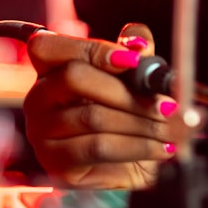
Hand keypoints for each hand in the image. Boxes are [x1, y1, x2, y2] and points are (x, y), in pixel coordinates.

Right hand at [22, 23, 176, 189]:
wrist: (134, 166)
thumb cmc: (130, 115)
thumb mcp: (137, 79)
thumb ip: (137, 54)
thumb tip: (139, 42)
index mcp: (51, 68)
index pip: (51, 47)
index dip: (93, 49)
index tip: (135, 60)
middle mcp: (39, 98)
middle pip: (73, 77)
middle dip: (125, 90)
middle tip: (164, 103)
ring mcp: (41, 132)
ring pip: (92, 116)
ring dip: (140, 122)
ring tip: (169, 127)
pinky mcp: (56, 163)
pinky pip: (98, 147)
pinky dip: (137, 146)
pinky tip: (161, 148)